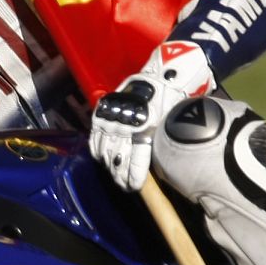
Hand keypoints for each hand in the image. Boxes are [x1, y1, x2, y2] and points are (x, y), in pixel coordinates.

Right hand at [88, 41, 213, 191]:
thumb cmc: (170, 102)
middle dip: (120, 177)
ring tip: (115, 176)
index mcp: (144, 127)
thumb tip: (154, 168)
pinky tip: (103, 159)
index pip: (134, 160)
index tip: (133, 187)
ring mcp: (111, 118)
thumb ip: (158, 144)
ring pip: (105, 152)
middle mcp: (124, 124)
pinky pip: (95, 139)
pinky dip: (98, 152)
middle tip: (124, 186)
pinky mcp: (102, 113)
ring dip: (109, 166)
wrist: (160, 77)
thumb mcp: (170, 123)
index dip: (132, 177)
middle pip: (117, 159)